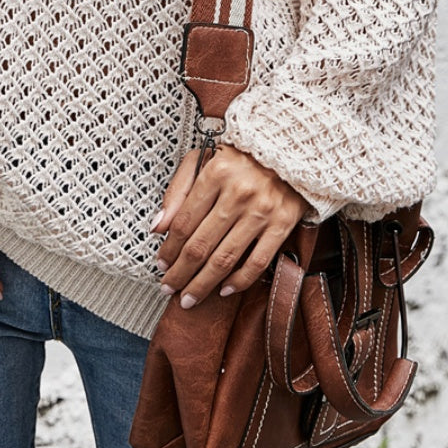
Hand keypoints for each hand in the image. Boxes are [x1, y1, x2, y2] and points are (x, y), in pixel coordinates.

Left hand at [152, 143, 308, 308]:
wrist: (291, 150)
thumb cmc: (241, 155)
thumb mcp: (202, 158)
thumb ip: (177, 190)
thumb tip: (157, 226)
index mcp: (215, 173)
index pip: (183, 222)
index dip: (168, 249)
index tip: (160, 264)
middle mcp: (238, 193)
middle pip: (200, 245)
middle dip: (180, 273)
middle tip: (168, 288)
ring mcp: (262, 211)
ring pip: (225, 258)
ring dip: (203, 284)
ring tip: (189, 298)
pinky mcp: (282, 224)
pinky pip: (258, 262)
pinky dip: (239, 281)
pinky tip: (224, 289)